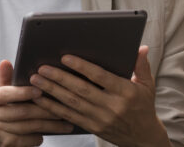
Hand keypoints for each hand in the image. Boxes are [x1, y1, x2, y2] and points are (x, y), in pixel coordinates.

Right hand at [0, 60, 72, 146]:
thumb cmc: (4, 117)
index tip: (41, 90)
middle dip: (45, 110)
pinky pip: (26, 139)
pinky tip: (45, 134)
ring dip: (48, 125)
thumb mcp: (3, 100)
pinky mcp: (2, 145)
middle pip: (21, 111)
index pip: (5, 93)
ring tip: (64, 123)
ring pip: (28, 126)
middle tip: (63, 109)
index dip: (23, 92)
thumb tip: (6, 62)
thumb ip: (6, 82)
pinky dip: (38, 137)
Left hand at [29, 46, 169, 146]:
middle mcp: (112, 106)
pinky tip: (40, 99)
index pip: (100, 77)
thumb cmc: (143, 106)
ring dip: (52, 90)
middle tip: (42, 67)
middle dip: (59, 78)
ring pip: (72, 102)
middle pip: (81, 89)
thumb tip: (142, 47)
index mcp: (125, 92)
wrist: (143, 138)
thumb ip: (141, 65)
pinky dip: (53, 107)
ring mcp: (101, 118)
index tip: (65, 57)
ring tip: (36, 79)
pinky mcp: (92, 127)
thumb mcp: (147, 85)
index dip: (82, 67)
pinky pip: (69, 116)